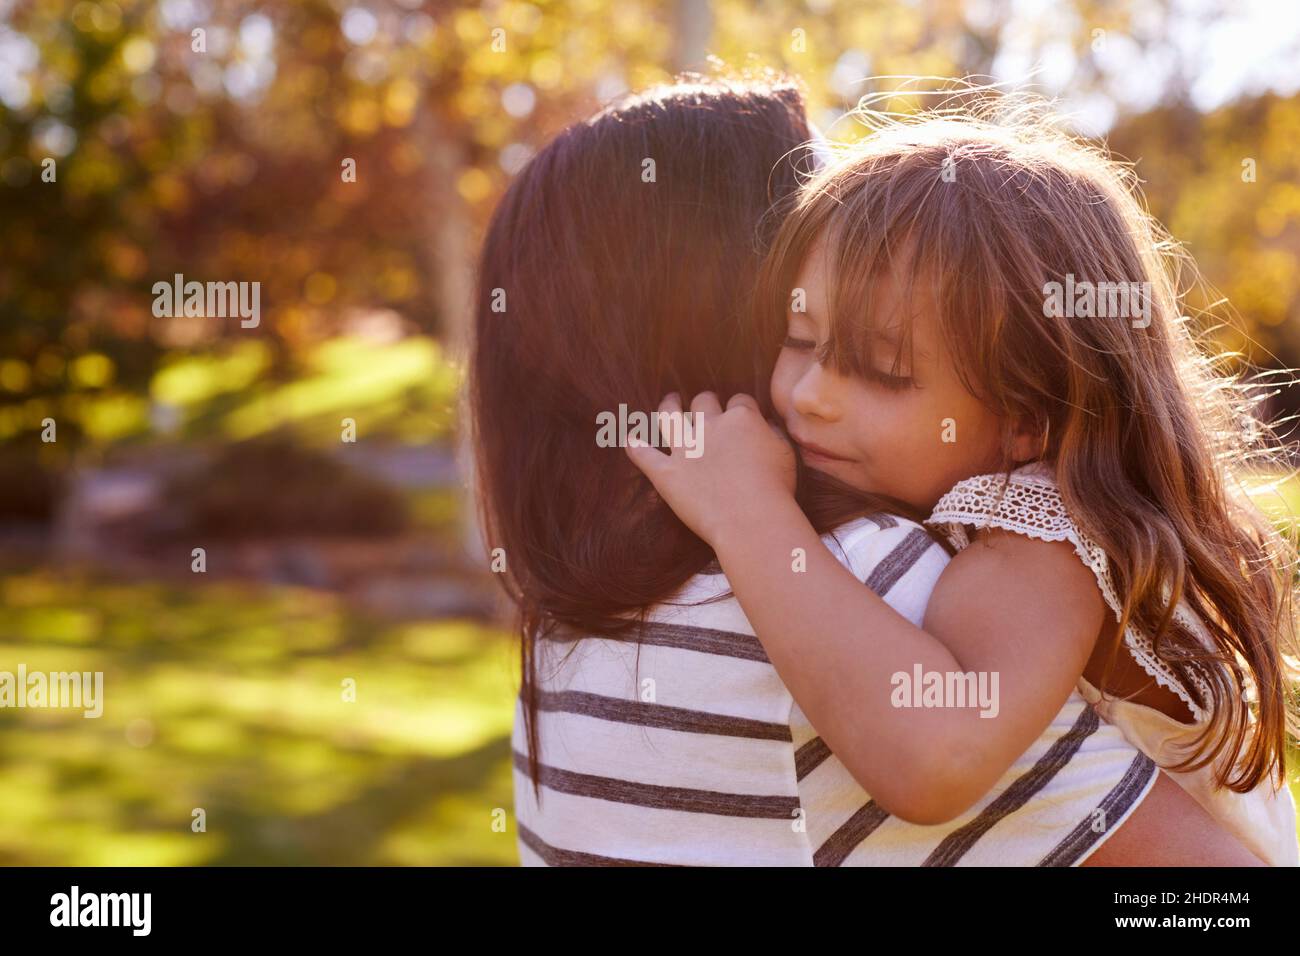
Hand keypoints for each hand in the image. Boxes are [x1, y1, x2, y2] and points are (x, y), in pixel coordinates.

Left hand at [624, 391, 797, 546]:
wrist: (751, 520)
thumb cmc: (776, 489)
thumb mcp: (785, 454)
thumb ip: (773, 434)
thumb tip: (767, 425)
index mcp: (741, 419)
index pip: (739, 401)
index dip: (739, 408)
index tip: (741, 415)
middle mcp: (710, 427)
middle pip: (703, 402)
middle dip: (705, 402)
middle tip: (705, 405)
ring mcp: (685, 449)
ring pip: (669, 416)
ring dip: (667, 406)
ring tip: (668, 401)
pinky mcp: (666, 473)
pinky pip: (644, 455)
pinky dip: (634, 446)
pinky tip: (628, 438)